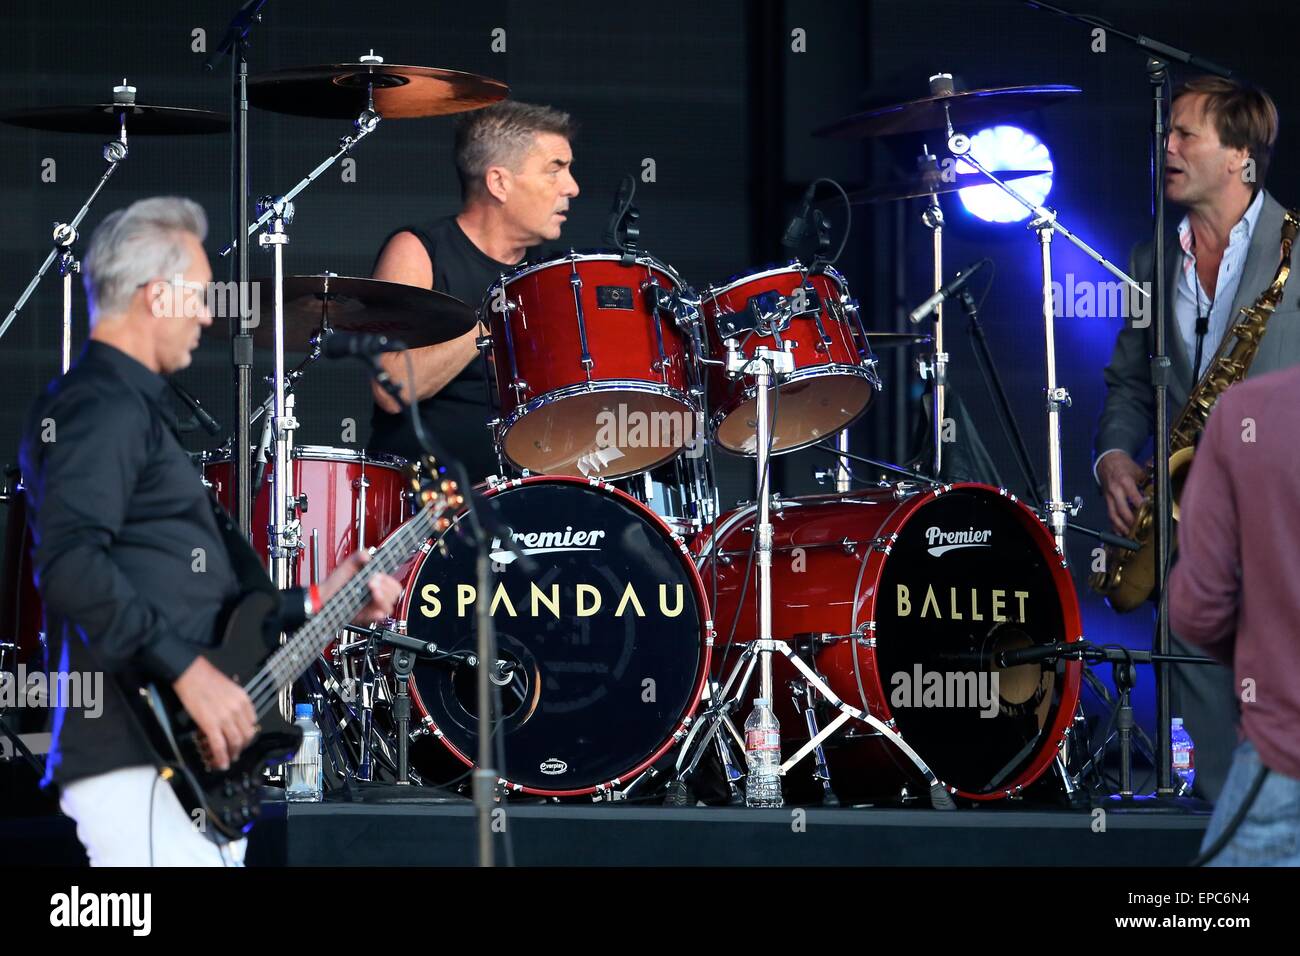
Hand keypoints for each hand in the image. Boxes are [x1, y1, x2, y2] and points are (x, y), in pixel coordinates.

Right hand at [172, 656, 256, 770]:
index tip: (242, 740)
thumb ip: (236, 703)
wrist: (190, 673)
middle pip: (246, 735)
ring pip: (235, 743)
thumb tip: (234, 718)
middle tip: (236, 753)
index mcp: (243, 699)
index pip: (252, 723)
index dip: (247, 735)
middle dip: (242, 747)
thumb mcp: (230, 688)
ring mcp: (225, 718)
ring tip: (227, 760)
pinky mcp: (211, 724)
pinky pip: (219, 745)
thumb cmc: (206, 678)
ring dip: (232, 754)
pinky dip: (221, 757)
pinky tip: (220, 763)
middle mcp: (238, 709)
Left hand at [318, 549, 403, 624]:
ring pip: (389, 607)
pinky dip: (377, 614)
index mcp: (377, 582)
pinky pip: (378, 618)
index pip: (393, 583)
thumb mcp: (348, 565)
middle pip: (395, 595)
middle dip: (386, 588)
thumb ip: (359, 556)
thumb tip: (368, 554)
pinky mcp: (366, 616)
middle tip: (373, 583)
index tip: (377, 575)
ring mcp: (372, 606)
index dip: (388, 580)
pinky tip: (374, 610)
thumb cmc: (336, 582)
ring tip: (373, 593)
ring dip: (383, 599)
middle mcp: (377, 594)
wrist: (324, 595)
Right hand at [1097, 450, 1147, 534]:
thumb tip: (1158, 492)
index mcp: (1124, 482)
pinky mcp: (1106, 500)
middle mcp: (1115, 491)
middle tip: (1140, 528)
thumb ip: (1148, 482)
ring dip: (1121, 527)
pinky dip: (1114, 525)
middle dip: (1131, 521)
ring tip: (1129, 534)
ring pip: (1113, 515)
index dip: (1142, 507)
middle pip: (1122, 510)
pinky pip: (1109, 515)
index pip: (1134, 497)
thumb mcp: (1138, 470)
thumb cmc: (1123, 465)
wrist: (1107, 461)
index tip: (1150, 513)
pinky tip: (1120, 532)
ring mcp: (1109, 497)